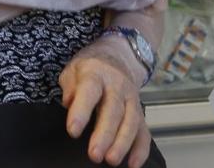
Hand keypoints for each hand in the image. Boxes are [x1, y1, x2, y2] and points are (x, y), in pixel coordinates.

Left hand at [59, 42, 151, 166]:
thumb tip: (68, 103)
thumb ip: (69, 86)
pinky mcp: (140, 112)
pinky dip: (141, 149)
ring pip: (131, 122)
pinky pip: (144, 131)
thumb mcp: (73, 69)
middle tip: (94, 155)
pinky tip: (133, 164)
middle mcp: (117, 86)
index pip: (89, 91)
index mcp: (96, 73)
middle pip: (113, 111)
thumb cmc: (91, 68)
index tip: (73, 131)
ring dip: (122, 144)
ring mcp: (132, 99)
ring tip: (112, 160)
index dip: (81, 111)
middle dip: (105, 135)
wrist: (117, 57)